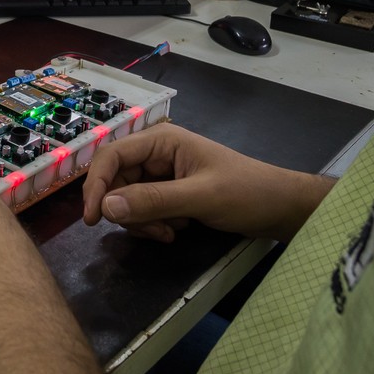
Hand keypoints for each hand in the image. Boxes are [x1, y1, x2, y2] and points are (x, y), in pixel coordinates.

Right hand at [81, 123, 331, 242]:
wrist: (280, 208)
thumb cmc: (246, 193)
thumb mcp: (199, 197)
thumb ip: (152, 201)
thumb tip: (107, 208)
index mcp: (162, 140)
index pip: (112, 156)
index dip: (96, 185)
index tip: (92, 219)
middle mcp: (157, 154)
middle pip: (116, 182)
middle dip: (128, 211)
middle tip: (153, 231)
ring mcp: (163, 175)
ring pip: (127, 200)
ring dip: (142, 221)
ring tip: (170, 232)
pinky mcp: (170, 193)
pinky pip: (144, 210)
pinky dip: (153, 225)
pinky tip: (175, 232)